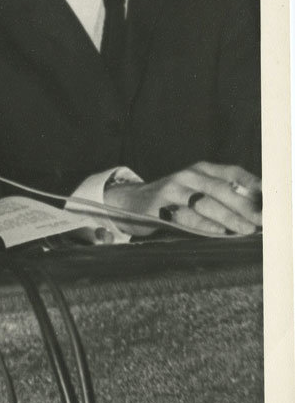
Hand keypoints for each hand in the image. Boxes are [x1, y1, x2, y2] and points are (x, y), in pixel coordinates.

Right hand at [104, 162, 261, 235]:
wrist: (129, 201)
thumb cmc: (172, 199)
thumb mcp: (196, 189)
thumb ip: (222, 194)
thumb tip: (258, 210)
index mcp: (201, 169)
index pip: (233, 173)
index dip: (254, 186)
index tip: (272, 201)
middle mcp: (187, 175)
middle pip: (221, 189)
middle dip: (245, 206)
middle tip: (263, 221)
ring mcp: (172, 189)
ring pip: (204, 203)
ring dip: (228, 218)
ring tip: (246, 230)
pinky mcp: (159, 206)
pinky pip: (185, 217)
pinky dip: (204, 226)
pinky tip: (218, 233)